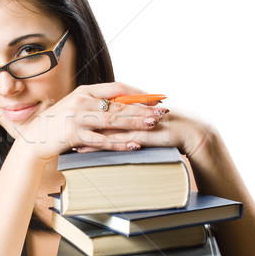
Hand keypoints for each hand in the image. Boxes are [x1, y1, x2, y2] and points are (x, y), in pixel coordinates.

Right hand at [16, 82, 169, 159]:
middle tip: (162, 111)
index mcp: (83, 91)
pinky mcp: (73, 135)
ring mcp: (76, 118)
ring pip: (112, 120)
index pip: (117, 88)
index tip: (155, 97)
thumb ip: (94, 104)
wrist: (33, 139)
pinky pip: (101, 140)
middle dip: (142, 108)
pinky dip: (119, 142)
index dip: (138, 92)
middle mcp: (81, 101)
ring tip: (153, 124)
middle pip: (118, 104)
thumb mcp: (74, 107)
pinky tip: (134, 144)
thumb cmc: (56, 124)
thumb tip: (120, 104)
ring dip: (135, 122)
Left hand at [77, 107, 215, 158]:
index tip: (69, 119)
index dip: (85, 111)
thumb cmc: (167, 127)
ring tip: (70, 142)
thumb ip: (128, 119)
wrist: (191, 131)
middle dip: (81, 123)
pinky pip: (116, 141)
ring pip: (105, 128)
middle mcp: (131, 110)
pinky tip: (86, 150)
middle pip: (100, 115)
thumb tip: (109, 121)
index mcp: (131, 104)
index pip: (103, 105)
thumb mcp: (144, 121)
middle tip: (63, 130)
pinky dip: (100, 146)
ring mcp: (135, 122)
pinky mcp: (141, 135)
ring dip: (86, 135)